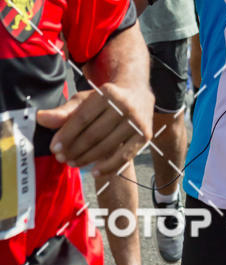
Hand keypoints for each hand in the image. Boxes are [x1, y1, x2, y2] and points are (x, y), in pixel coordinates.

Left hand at [37, 83, 153, 177]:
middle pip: (94, 134)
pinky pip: (124, 157)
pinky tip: (93, 172)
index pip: (83, 118)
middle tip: (61, 158)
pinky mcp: (145, 135)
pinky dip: (108, 167)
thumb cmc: (106, 99)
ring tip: (73, 162)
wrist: (138, 92)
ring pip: (107, 146)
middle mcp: (125, 106)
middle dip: (74, 149)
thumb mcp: (86, 100)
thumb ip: (64, 111)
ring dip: (86, 158)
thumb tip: (41, 119)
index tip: (54, 147)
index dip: (66, 134)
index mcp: (108, 93)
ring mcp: (136, 121)